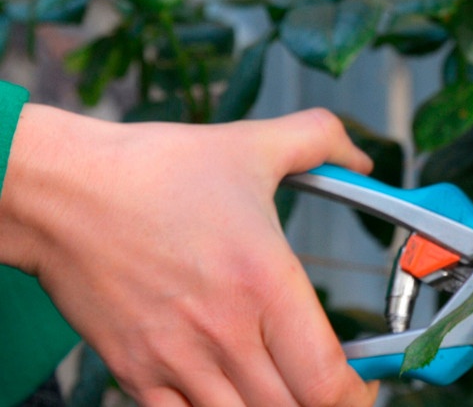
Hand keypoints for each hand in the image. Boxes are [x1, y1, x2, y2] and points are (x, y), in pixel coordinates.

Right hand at [0, 106, 378, 405]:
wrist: (62, 191)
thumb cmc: (154, 171)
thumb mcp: (252, 143)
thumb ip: (321, 141)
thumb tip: (361, 158)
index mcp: (264, 282)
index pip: (325, 379)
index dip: (355, 396)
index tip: (362, 389)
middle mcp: (224, 332)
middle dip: (316, 403)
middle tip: (319, 382)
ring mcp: (176, 359)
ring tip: (274, 384)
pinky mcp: (135, 372)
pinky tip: (223, 392)